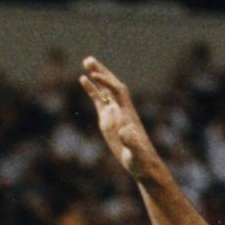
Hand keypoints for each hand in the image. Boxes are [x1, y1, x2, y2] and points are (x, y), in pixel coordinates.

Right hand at [79, 57, 163, 180]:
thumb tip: (124, 131)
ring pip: (105, 89)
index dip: (107, 82)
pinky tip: (82, 79)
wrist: (142, 165)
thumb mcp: (136, 153)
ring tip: (86, 61)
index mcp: (127, 114)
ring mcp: (114, 113)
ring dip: (96, 75)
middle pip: (112, 85)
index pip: (117, 91)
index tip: (94, 75)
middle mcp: (121, 109)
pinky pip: (99, 100)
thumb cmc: (141, 160)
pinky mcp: (108, 119)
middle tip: (88, 59)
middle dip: (102, 72)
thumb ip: (131, 142)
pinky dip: (91, 89)